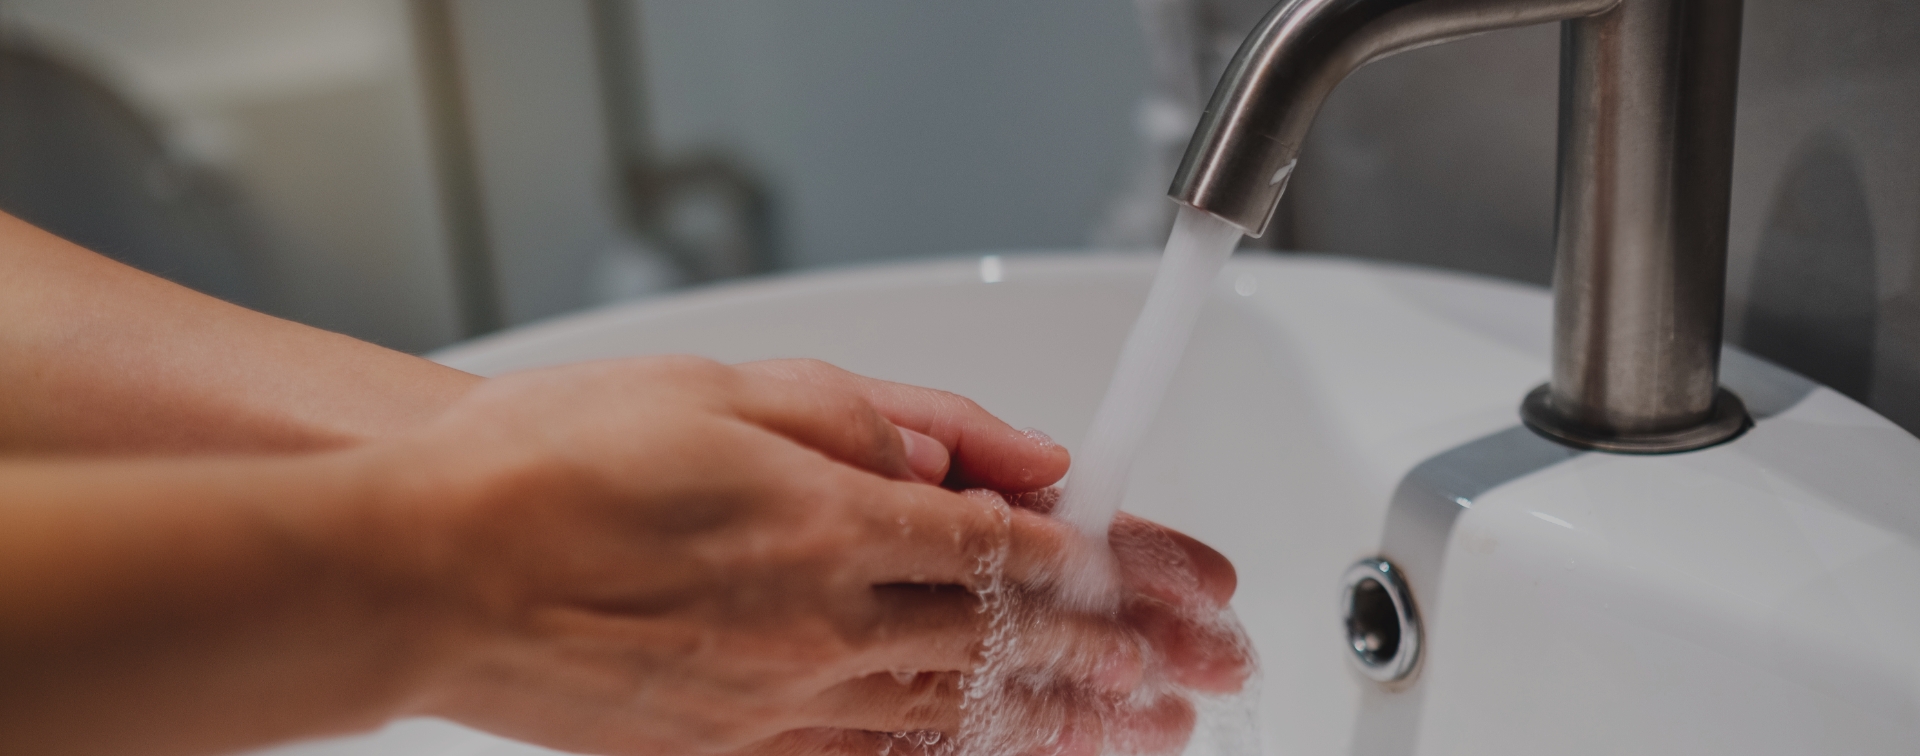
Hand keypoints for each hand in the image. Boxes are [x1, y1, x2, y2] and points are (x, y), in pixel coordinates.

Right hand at [345, 357, 1245, 755]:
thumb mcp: (732, 387)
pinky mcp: (730, 750)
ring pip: (955, 719)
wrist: (422, 570)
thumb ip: (883, 418)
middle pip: (1007, 648)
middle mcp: (818, 624)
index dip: (1111, 570)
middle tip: (1208, 676)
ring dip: (1064, 727)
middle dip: (1126, 660)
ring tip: (1147, 736)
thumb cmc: (554, 461)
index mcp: (829, 521)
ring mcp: (776, 702)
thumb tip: (993, 451)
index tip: (1178, 584)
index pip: (1012, 553)